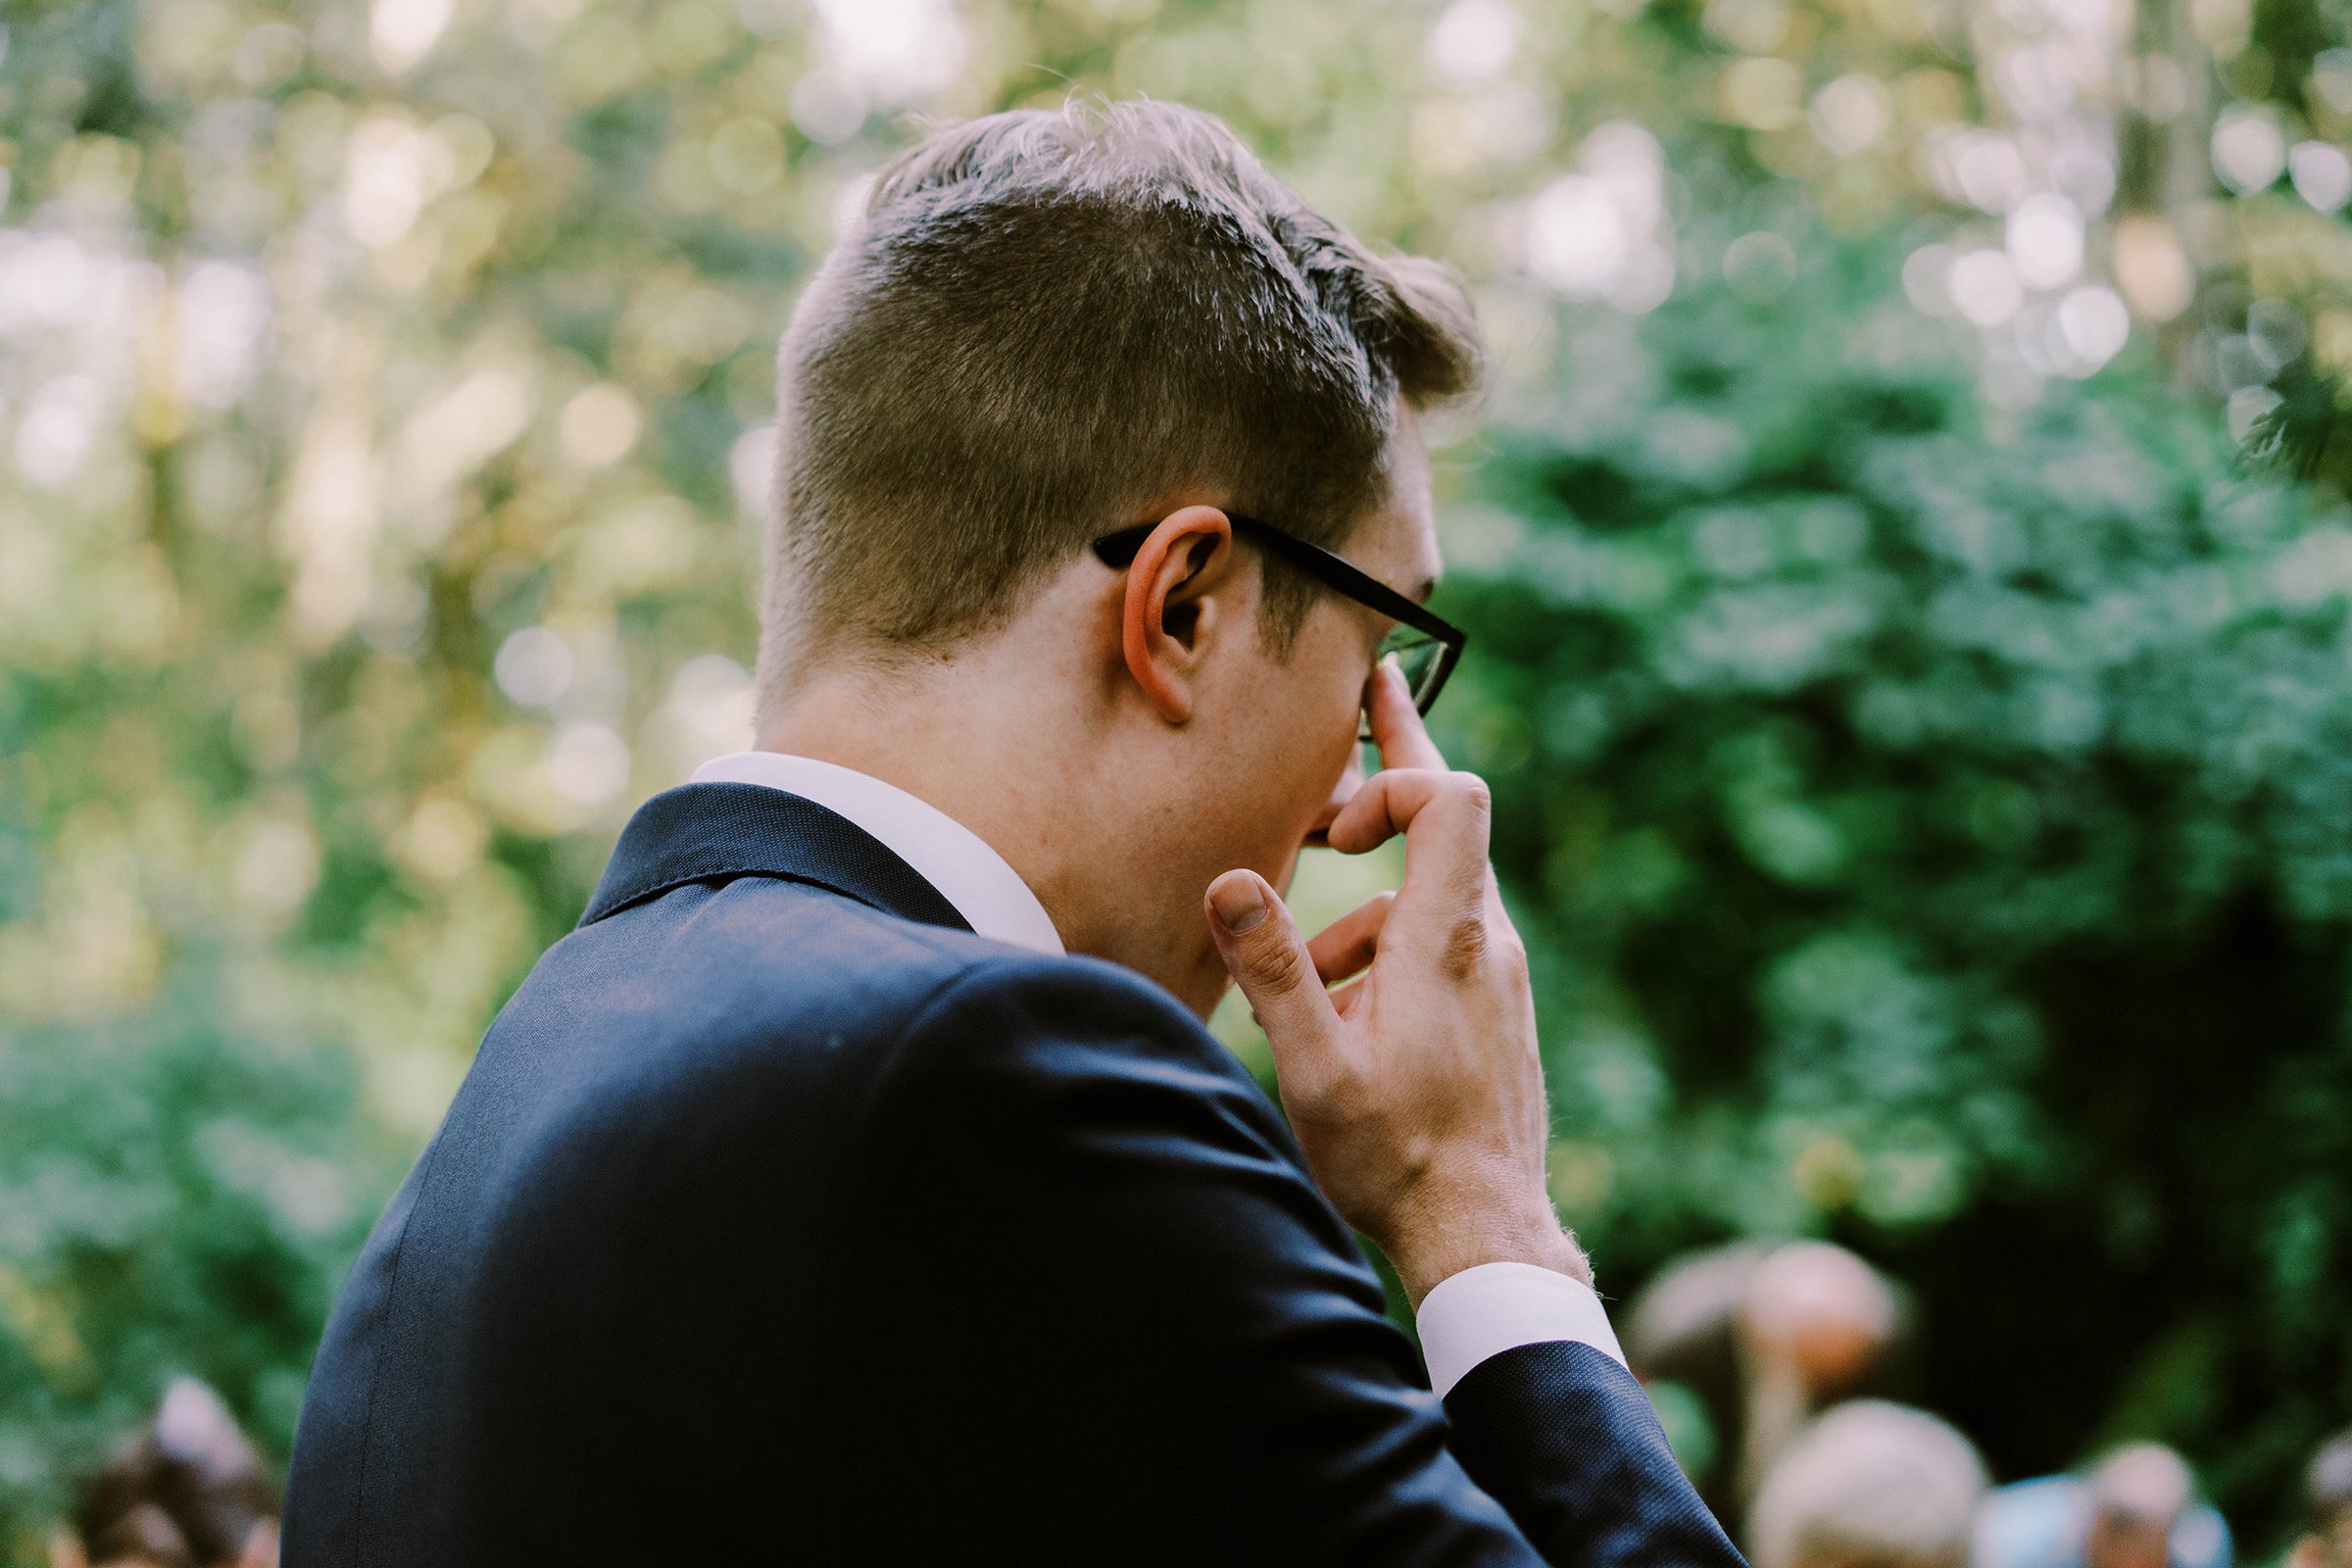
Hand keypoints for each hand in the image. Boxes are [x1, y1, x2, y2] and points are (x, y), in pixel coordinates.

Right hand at [1203, 660, 1585, 1306]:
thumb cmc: (1397, 1158)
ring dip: (1365, 913)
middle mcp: (1487, 944)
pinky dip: (1390, 951)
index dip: (1392, 777)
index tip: (1331, 828)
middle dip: (1394, 769)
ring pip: (1436, 896)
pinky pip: (1444, 944)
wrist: (1485, 1234)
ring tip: (1307, 987)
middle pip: (1452, 821)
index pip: (1451, 797)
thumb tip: (1231, 880)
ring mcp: (1500, 977)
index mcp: (1447, 941)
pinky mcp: (1498, 1010)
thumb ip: (1273, 969)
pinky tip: (1346, 1021)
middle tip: (1374, 691)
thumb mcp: (1314, 1067)